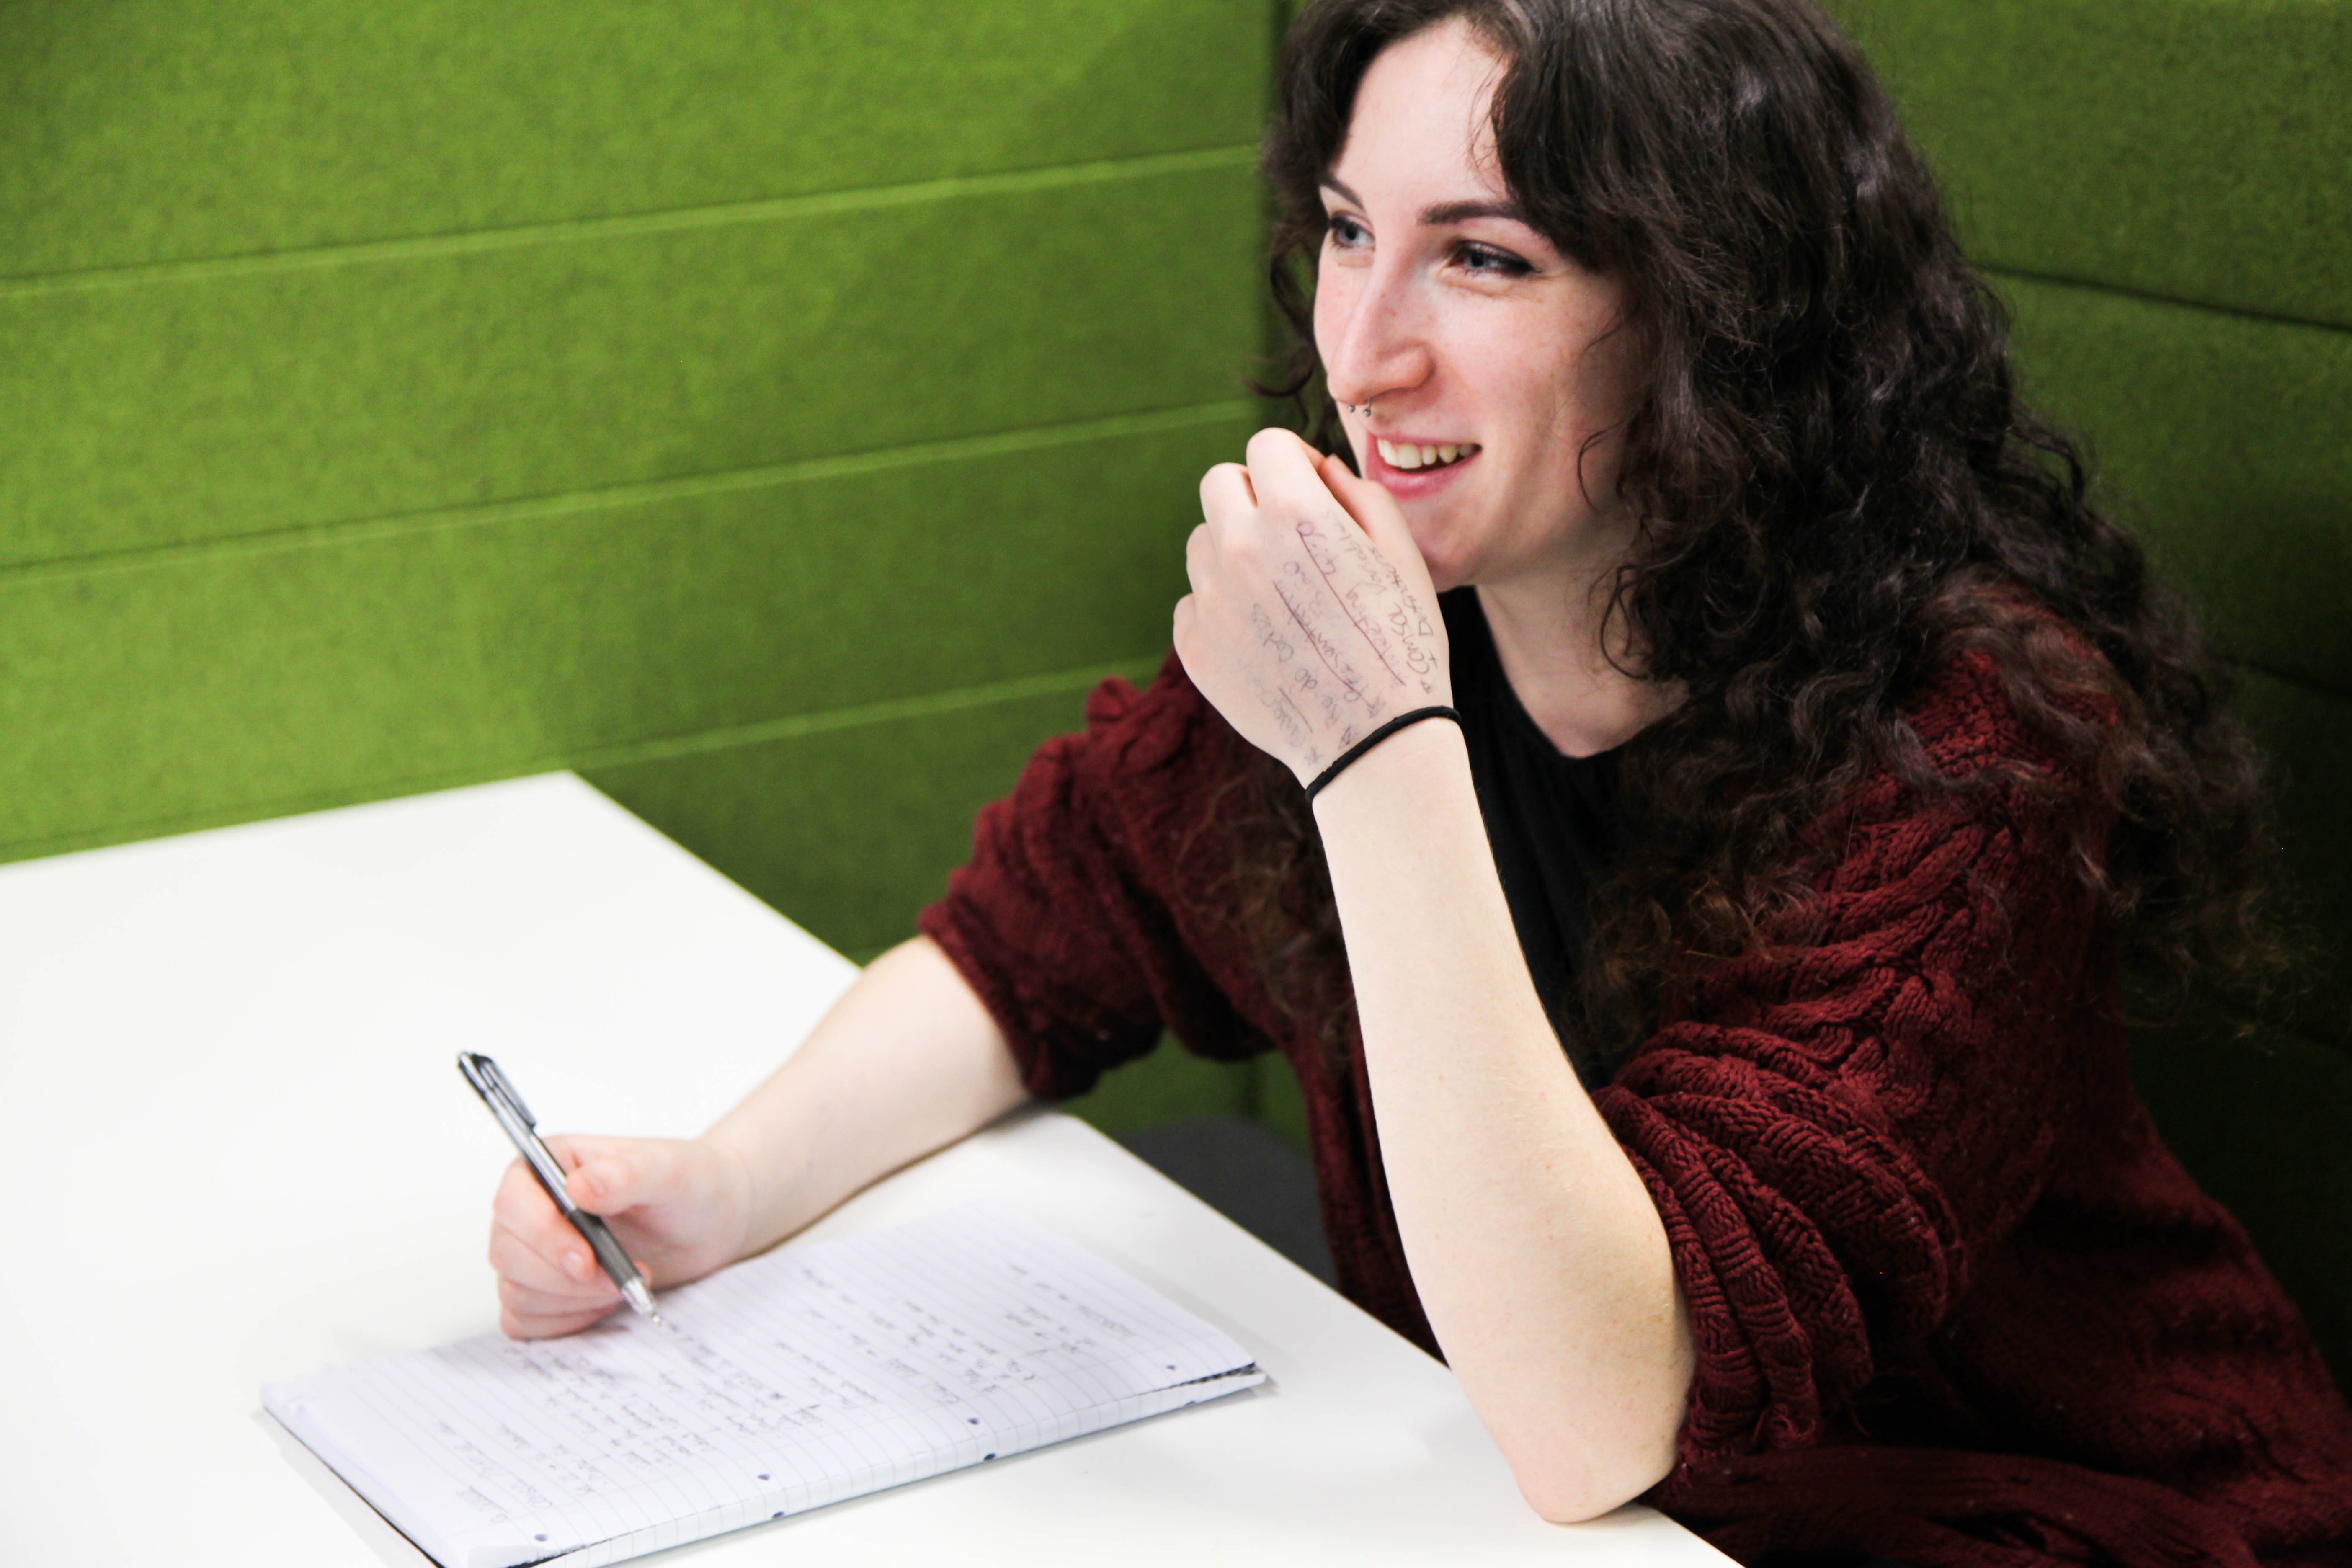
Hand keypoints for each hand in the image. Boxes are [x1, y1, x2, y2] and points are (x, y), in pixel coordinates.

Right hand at [487, 1133, 752, 1337]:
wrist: (710, 1221)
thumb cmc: (689, 1184)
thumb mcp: (668, 1170)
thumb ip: (625, 1174)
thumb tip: (577, 1188)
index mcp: (548, 1164)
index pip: (512, 1202)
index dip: (541, 1236)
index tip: (585, 1261)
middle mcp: (531, 1207)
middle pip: (507, 1253)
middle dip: (562, 1278)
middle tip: (617, 1280)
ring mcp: (534, 1251)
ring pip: (515, 1291)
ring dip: (570, 1301)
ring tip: (622, 1285)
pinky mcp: (544, 1289)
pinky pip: (523, 1320)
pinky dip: (563, 1321)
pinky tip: (604, 1304)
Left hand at [1175, 428, 1449, 785]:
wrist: (1374, 743)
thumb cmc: (1401, 643)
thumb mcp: (1401, 554)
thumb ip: (1358, 494)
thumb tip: (1318, 469)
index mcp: (1293, 511)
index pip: (1267, 446)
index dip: (1293, 462)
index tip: (1310, 489)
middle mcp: (1239, 547)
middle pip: (1219, 482)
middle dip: (1252, 494)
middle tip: (1288, 535)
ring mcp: (1210, 599)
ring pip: (1203, 543)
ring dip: (1234, 552)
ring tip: (1283, 596)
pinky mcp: (1193, 647)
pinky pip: (1193, 602)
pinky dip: (1222, 609)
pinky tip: (1266, 639)